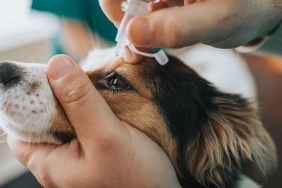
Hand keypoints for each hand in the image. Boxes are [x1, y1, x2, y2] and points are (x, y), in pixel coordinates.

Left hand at [8, 55, 180, 187]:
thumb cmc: (137, 179)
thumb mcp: (106, 135)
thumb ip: (80, 101)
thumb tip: (56, 65)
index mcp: (49, 163)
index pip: (21, 123)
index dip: (31, 98)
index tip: (53, 76)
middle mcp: (59, 162)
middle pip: (46, 118)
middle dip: (60, 96)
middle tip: (81, 79)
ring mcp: (77, 158)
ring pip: (68, 120)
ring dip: (79, 102)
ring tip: (96, 90)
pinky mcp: (93, 154)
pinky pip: (84, 126)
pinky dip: (91, 111)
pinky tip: (105, 105)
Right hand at [100, 0, 281, 61]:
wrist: (259, 6)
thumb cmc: (246, 10)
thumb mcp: (216, 22)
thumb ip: (175, 29)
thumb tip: (133, 35)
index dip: (117, 10)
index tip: (130, 39)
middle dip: (128, 24)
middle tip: (139, 52)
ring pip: (132, 4)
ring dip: (136, 29)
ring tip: (152, 48)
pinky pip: (144, 9)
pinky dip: (145, 27)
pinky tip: (157, 39)